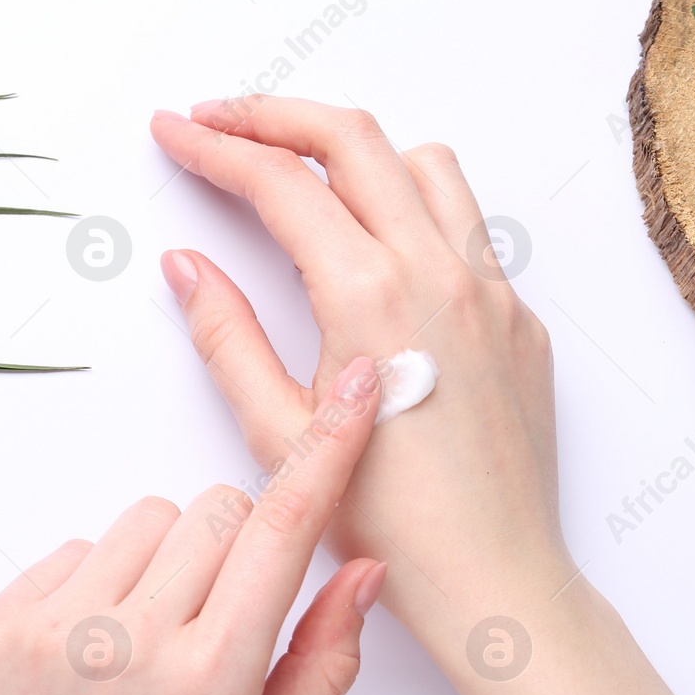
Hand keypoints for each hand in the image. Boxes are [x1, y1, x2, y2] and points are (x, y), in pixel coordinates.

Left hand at [0, 360, 386, 694]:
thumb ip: (321, 671)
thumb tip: (360, 573)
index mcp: (207, 682)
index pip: (282, 530)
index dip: (328, 450)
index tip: (355, 390)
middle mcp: (127, 641)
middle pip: (217, 508)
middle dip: (238, 547)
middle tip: (220, 623)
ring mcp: (52, 626)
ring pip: (149, 517)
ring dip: (169, 560)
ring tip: (150, 643)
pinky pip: (78, 545)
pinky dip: (100, 581)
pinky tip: (95, 655)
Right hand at [150, 96, 568, 642]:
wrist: (492, 578)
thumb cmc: (386, 527)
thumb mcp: (278, 433)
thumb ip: (225, 335)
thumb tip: (185, 265)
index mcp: (370, 295)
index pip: (280, 182)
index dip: (215, 148)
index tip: (175, 133)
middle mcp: (439, 271)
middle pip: (353, 138)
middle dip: (276, 115)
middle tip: (220, 122)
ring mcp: (490, 289)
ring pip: (424, 165)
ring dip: (358, 151)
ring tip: (303, 175)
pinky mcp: (519, 319)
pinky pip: (467, 228)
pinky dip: (414, 212)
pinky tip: (378, 258)